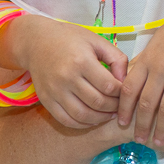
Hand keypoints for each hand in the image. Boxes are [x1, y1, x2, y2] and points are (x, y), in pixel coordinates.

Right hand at [6, 15, 128, 128]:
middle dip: (114, 107)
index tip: (126, 92)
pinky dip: (82, 124)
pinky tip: (92, 119)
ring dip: (100, 118)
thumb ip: (116, 59)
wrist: (37, 42)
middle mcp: (67, 77)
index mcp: (82, 61)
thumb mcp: (97, 41)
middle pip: (97, 102)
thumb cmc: (70, 39)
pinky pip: (66, 120)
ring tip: (109, 114)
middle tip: (120, 105)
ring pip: (83, 115)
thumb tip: (126, 81)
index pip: (109, 86)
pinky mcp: (46, 100)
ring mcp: (55, 91)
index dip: (122, 93)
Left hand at [117, 0, 163, 145]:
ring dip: (160, 129)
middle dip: (141, 125)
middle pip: (146, 104)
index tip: (121, 122)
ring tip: (158, 142)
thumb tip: (130, 77)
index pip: (129, 89)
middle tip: (139, 139)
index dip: (123, 109)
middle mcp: (160, 70)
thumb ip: (144, 61)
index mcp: (147, 59)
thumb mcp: (157, 41)